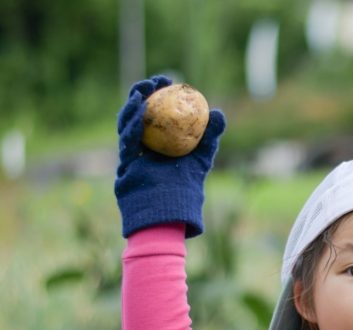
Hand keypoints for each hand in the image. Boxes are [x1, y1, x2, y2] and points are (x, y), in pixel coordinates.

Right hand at [114, 75, 226, 237]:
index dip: (159, 96)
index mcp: (157, 145)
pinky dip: (132, 127)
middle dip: (142, 94)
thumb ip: (209, 138)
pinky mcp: (124, 169)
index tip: (168, 80)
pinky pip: (127, 144)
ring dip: (133, 106)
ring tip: (142, 90)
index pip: (156, 114)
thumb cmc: (186, 191)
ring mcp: (130, 159)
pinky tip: (138, 111)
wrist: (171, 216)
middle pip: (138, 116)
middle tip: (154, 81)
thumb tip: (218, 112)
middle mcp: (141, 150)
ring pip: (127, 126)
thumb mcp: (201, 161)